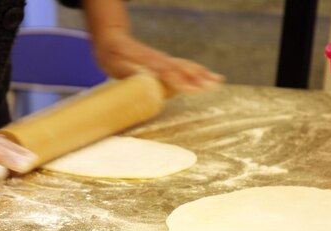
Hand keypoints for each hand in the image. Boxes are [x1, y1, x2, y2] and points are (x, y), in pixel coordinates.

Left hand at [93, 30, 223, 93]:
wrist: (113, 41)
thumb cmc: (112, 56)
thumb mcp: (116, 65)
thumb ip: (130, 72)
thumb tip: (143, 79)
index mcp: (148, 61)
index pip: (167, 72)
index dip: (180, 81)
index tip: (192, 89)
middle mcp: (159, 60)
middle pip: (182, 69)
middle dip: (198, 78)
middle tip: (213, 87)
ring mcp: (164, 60)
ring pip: (186, 67)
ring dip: (202, 74)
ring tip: (218, 81)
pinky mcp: (165, 63)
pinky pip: (184, 67)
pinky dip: (197, 71)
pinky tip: (208, 76)